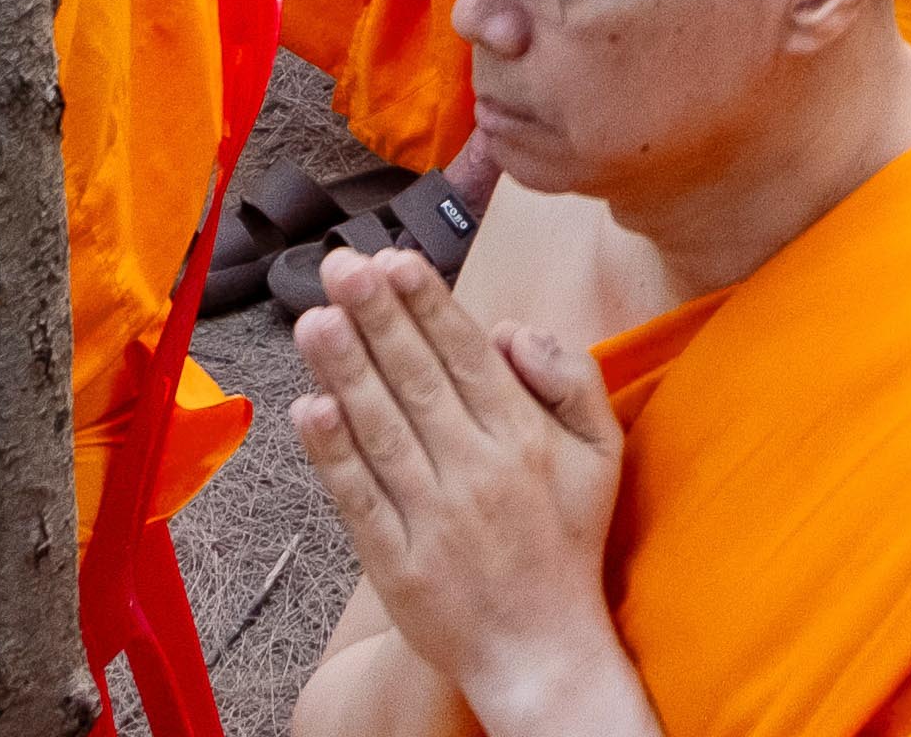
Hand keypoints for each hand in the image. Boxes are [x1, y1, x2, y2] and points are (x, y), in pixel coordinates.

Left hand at [289, 251, 625, 710]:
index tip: (394, 259)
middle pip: (416, 380)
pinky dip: (332, 453)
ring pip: (380, 430)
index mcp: (524, 439)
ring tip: (312, 319)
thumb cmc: (567, 542)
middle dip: (376, 318)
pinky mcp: (395, 563)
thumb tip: (511, 331)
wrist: (542, 650)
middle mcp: (476, 471)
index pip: (467, 356)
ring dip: (343, 371)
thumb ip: (571, 378)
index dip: (427, 305)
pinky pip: (358, 497)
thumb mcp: (601, 453)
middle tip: (340, 267)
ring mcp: (432, 519)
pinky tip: (308, 409)